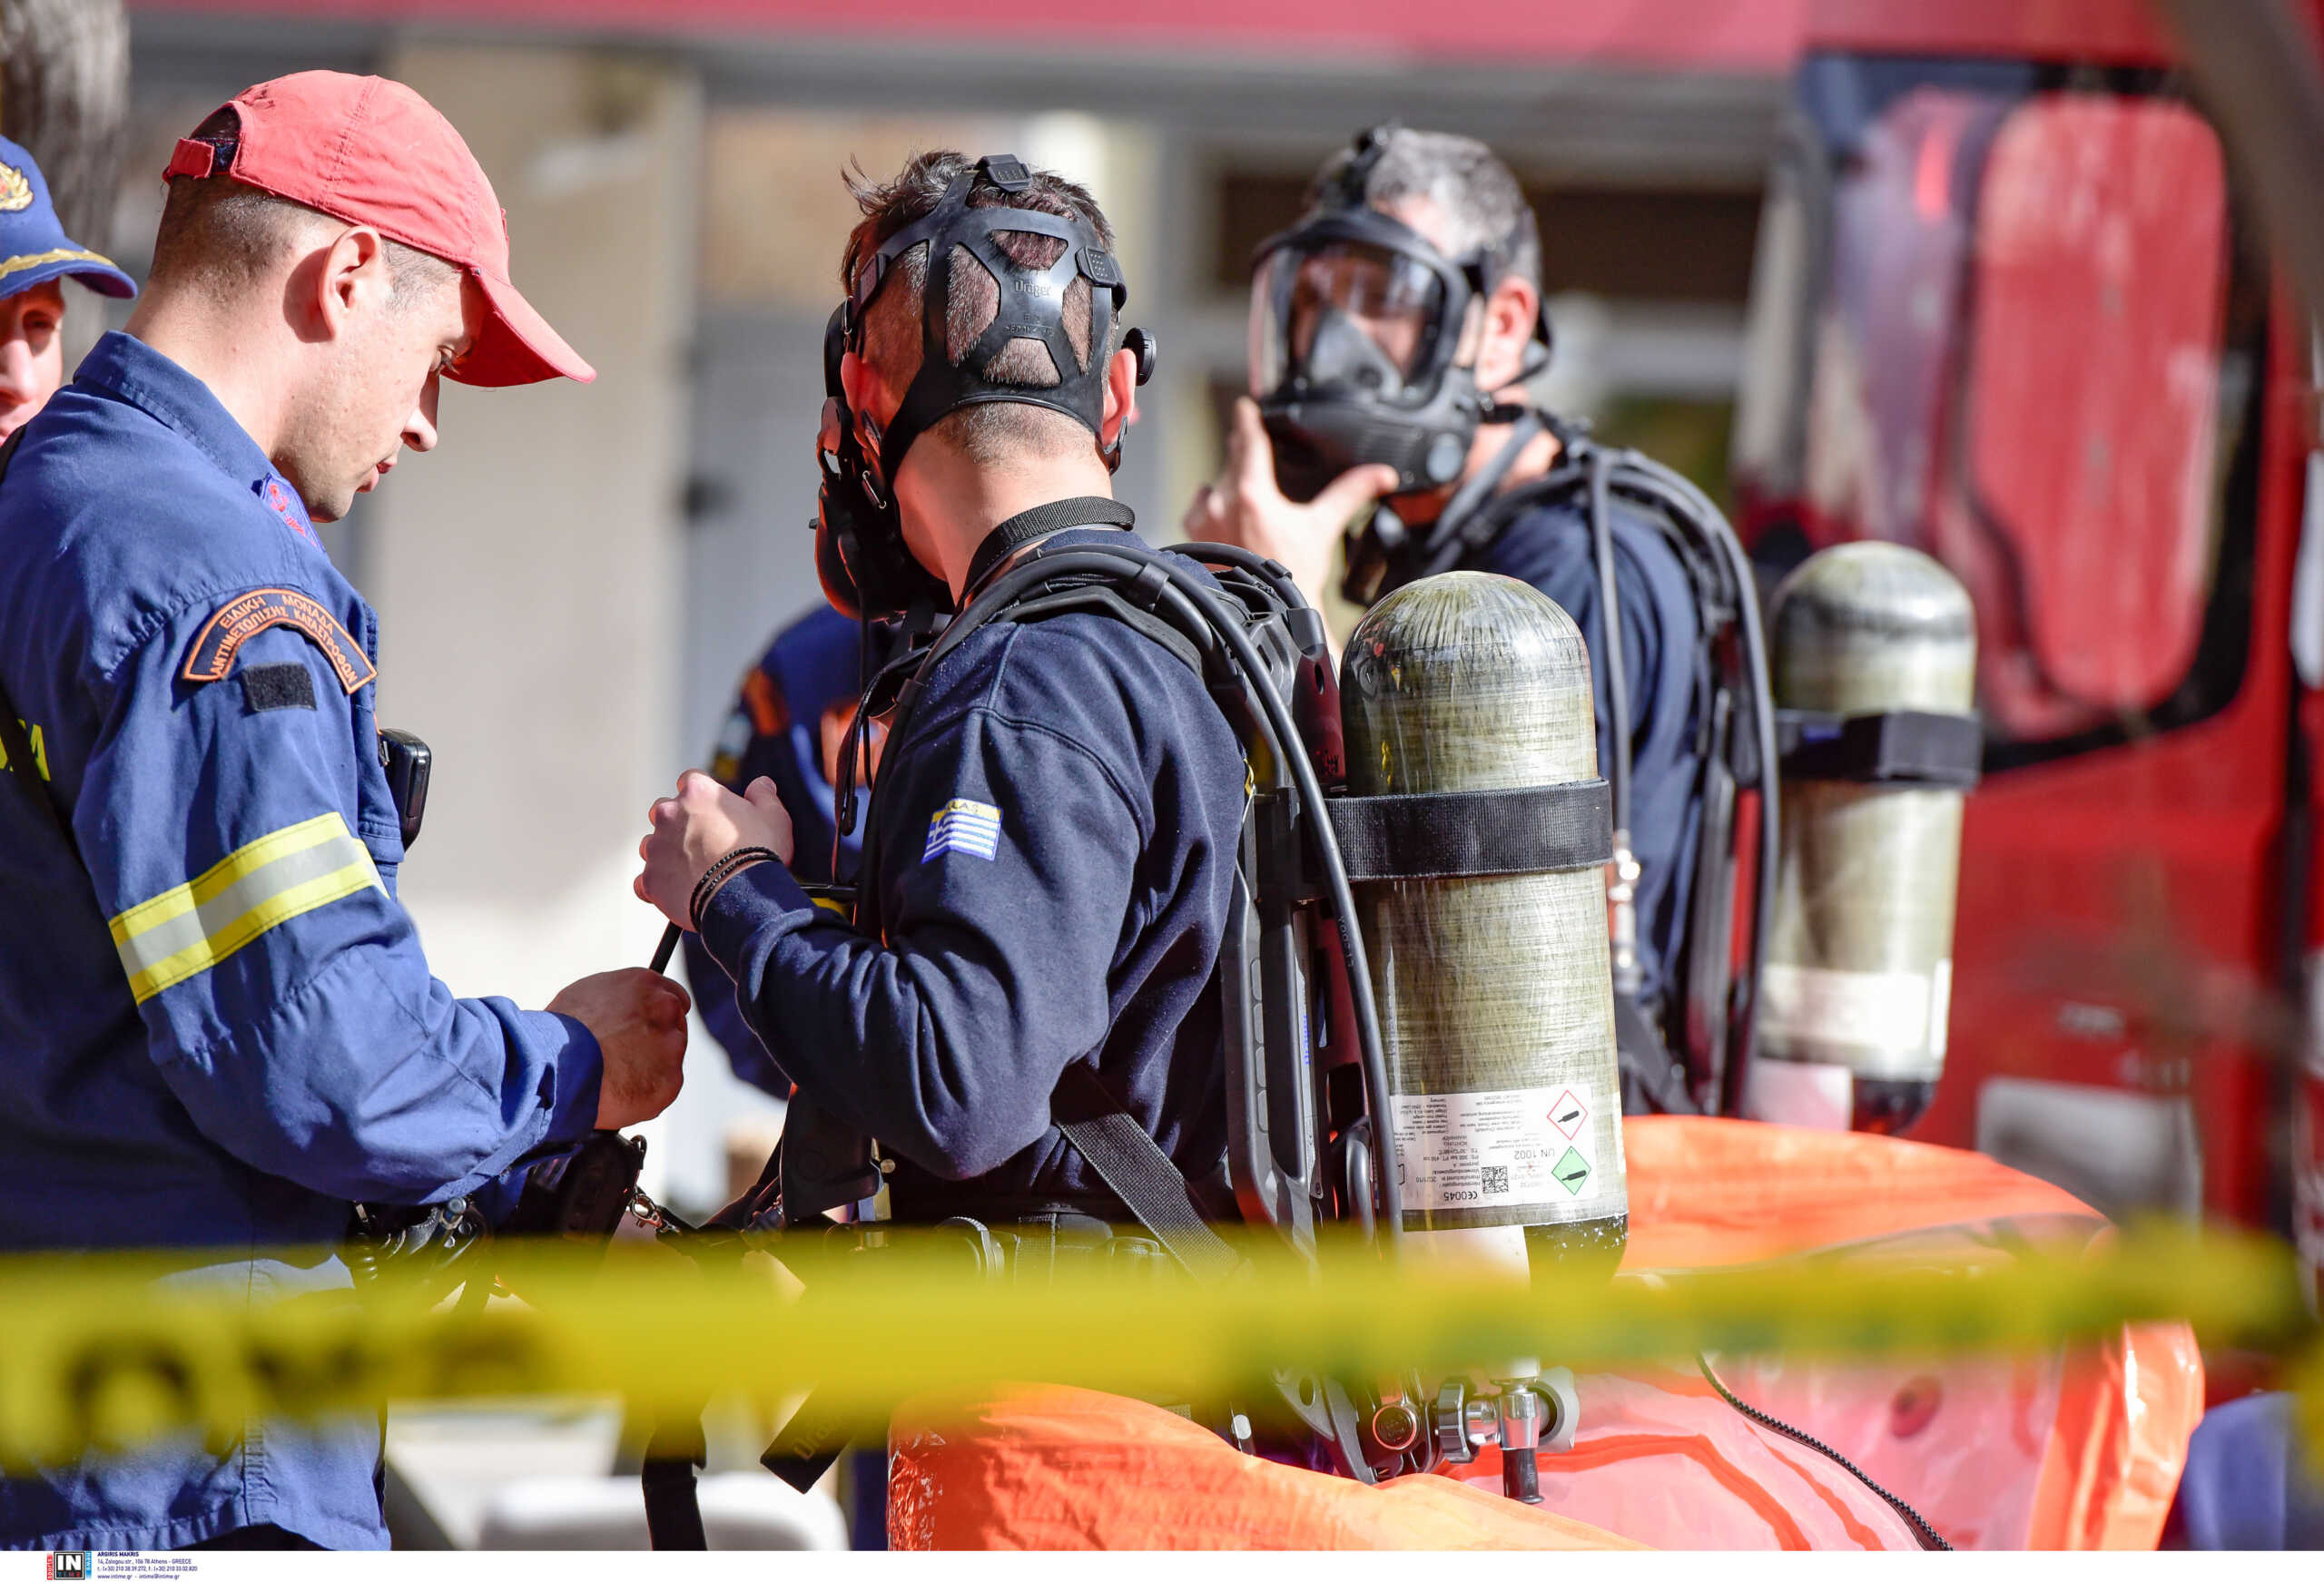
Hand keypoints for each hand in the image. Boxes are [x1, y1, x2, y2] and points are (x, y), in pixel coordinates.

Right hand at [547, 968, 690, 1128]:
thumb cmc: (560, 1035)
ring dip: (649, 1068)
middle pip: (673, 1027)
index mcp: (644, 983)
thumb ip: (617, 1000)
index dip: (658, 1017)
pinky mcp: (670, 1080)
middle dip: (656, 1042)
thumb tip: (620, 1009)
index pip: (671, 996)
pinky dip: (645, 1093)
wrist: (556, 1069)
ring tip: (614, 1077)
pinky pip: (661, 1088)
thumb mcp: (586, 996)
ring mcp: (671, 1045)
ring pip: (668, 1060)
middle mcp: (664, 1009)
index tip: (651, 1028)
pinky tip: (620, 1092)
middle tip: (627, 1058)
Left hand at [635, 771, 795, 928]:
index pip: (690, 780)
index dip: (701, 795)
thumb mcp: (773, 817)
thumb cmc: (759, 853)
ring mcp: (656, 847)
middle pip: (663, 810)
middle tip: (701, 841)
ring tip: (691, 870)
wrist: (744, 897)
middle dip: (677, 822)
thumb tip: (762, 784)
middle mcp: (670, 814)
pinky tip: (677, 892)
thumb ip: (763, 795)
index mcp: (698, 792)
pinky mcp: (650, 879)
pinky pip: (645, 881)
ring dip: (665, 854)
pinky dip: (658, 886)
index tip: (711, 810)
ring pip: (651, 845)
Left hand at [1181, 397, 1398, 609]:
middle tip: (1249, 442)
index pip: (1249, 441)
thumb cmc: (1292, 574)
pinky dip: (1211, 507)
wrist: (1267, 613)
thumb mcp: (1322, 527)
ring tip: (1242, 488)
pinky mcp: (1194, 538)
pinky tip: (1222, 511)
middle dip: (1242, 452)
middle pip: (1232, 462)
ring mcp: (1204, 521)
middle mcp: (1221, 502)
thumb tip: (1383, 475)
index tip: (1244, 406)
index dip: (1247, 420)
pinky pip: (1199, 510)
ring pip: (1214, 486)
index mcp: (1252, 493)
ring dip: (1227, 483)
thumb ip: (1350, 494)